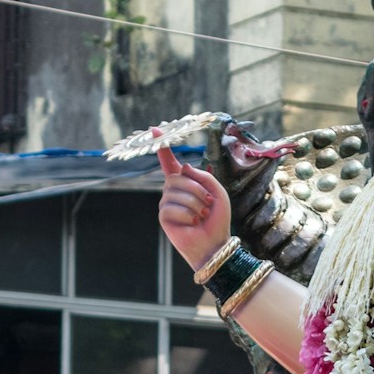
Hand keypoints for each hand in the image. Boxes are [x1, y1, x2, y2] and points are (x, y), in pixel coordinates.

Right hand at [157, 144, 231, 268]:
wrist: (214, 243)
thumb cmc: (217, 218)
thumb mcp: (218, 191)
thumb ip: (203, 176)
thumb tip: (183, 167)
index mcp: (185, 183)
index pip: (170, 162)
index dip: (163, 147)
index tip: (155, 130)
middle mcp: (172, 191)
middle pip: (177, 177)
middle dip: (197, 189)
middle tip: (207, 204)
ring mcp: (166, 203)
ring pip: (176, 192)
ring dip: (195, 204)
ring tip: (201, 215)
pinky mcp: (164, 217)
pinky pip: (172, 207)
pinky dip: (188, 214)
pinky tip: (192, 223)